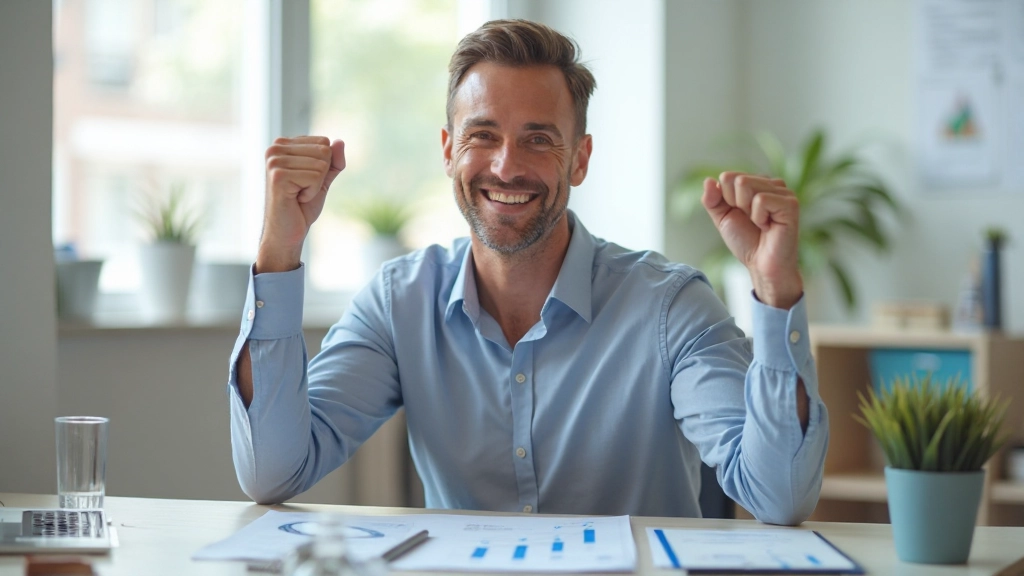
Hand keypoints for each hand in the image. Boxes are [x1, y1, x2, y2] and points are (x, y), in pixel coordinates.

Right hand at [256, 136, 345, 272]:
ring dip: (315, 186)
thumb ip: (333, 161)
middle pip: (324, 151)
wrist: (287, 232)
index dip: (324, 167)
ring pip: (321, 165)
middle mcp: (275, 148)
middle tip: (302, 190)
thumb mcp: (323, 179)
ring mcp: (275, 161)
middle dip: (321, 176)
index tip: (306, 180)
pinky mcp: (278, 175)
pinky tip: (295, 199)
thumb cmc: (302, 205)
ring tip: (298, 194)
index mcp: (284, 144)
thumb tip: (339, 141)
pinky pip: (314, 177)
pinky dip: (311, 193)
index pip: (324, 142)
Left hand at [702, 172, 802, 308]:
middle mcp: (772, 184)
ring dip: (747, 211)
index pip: (728, 176)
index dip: (726, 200)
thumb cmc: (746, 242)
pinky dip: (758, 217)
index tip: (740, 215)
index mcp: (757, 183)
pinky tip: (769, 226)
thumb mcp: (723, 218)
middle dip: (735, 204)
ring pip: (746, 184)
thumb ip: (712, 200)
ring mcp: (783, 192)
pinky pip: (760, 199)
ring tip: (761, 223)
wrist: (761, 265)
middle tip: (751, 221)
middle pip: (737, 179)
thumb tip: (708, 180)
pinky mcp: (790, 204)